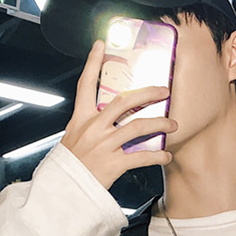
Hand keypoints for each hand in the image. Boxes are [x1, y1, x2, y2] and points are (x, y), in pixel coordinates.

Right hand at [60, 40, 176, 190]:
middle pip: (124, 101)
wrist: (62, 191)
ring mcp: (103, 146)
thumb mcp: (72, 139)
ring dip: (160, 124)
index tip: (102, 45)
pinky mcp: (113, 164)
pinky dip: (157, 156)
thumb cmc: (69, 166)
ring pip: (138, 127)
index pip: (86, 84)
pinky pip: (141, 157)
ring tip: (173, 125)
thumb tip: (105, 118)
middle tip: (164, 90)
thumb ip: (88, 126)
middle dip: (148, 94)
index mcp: (81, 119)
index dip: (93, 63)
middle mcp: (93, 128)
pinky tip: (167, 156)